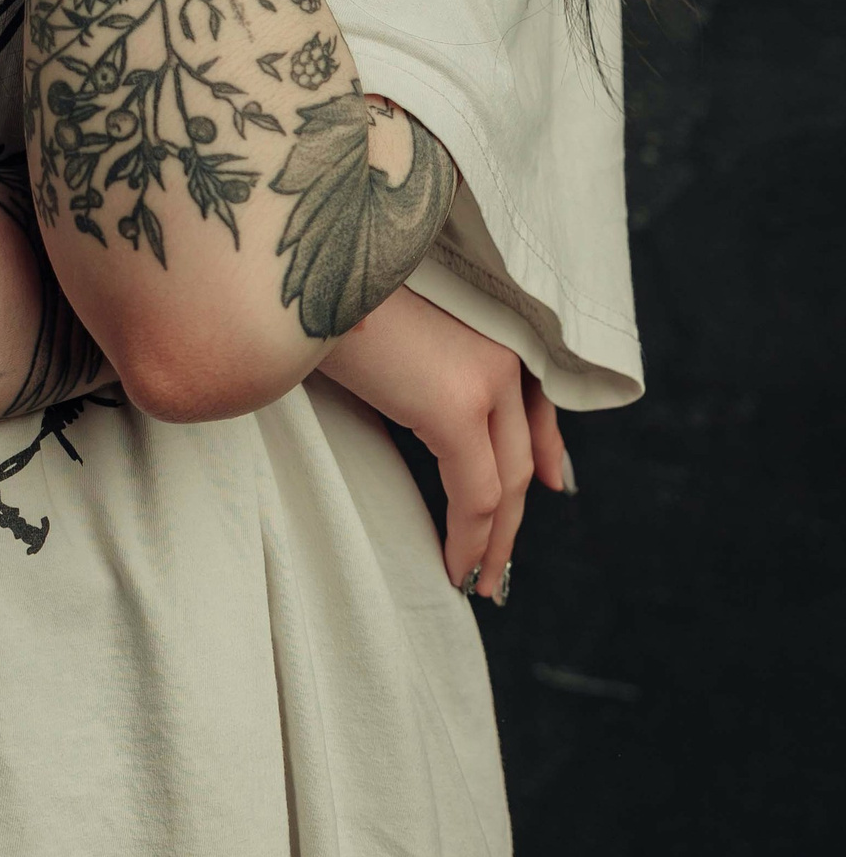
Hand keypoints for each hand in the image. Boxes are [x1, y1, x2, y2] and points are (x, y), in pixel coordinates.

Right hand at [317, 284, 572, 602]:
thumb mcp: (398, 329)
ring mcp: (487, 376)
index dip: (548, 447)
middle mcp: (504, 347)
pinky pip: (476, 495)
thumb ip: (431, 363)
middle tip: (499, 564)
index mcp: (494, 323)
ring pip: (506, 483)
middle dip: (512, 517)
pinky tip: (454, 564)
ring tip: (477, 579)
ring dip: (493, 540)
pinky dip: (469, 538)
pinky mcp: (458, 406)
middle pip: (521, 452)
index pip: (537, 399)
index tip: (553, 482)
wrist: (304, 277)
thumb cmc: (335, 301)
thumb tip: (430, 405)